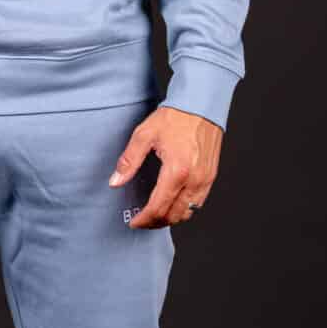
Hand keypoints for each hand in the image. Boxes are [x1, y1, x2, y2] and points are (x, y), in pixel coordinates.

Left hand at [108, 106, 221, 228]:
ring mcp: (205, 179)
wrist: (201, 104)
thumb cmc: (176, 117)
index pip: (158, 207)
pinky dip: (184, 210)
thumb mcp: (144, 135)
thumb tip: (115, 182)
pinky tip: (172, 204)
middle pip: (173, 215)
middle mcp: (194, 179)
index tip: (133, 221)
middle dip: (155, 222)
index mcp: (177, 171)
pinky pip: (198, 203)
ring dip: (170, 218)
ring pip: (188, 213)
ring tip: (155, 215)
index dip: (144, 219)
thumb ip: (129, 161)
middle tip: (142, 221)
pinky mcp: (211, 176)